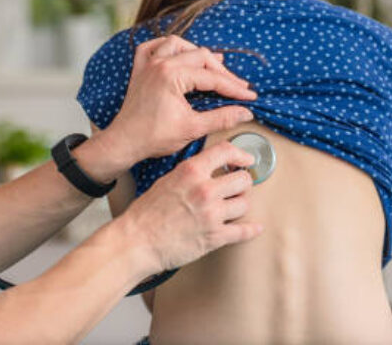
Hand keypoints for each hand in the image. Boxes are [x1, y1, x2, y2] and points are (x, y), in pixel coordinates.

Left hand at [106, 35, 256, 164]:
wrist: (124, 142)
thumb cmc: (153, 137)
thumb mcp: (193, 128)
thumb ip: (221, 118)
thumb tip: (245, 112)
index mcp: (172, 75)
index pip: (212, 77)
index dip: (234, 88)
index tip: (249, 96)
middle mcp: (159, 63)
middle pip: (200, 56)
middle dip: (221, 71)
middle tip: (237, 86)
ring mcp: (148, 65)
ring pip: (176, 45)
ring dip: (195, 52)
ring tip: (212, 65)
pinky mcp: (140, 71)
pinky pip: (151, 47)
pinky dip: (164, 47)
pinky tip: (176, 53)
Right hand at [121, 141, 262, 271]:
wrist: (137, 240)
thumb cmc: (146, 213)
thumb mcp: (167, 180)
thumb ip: (190, 173)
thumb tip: (209, 169)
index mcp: (190, 171)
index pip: (225, 152)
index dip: (240, 155)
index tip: (246, 160)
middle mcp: (204, 190)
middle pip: (243, 179)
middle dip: (243, 184)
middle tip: (237, 188)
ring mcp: (212, 214)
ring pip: (245, 204)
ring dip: (240, 206)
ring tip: (233, 207)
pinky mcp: (215, 237)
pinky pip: (244, 231)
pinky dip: (251, 230)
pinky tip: (254, 227)